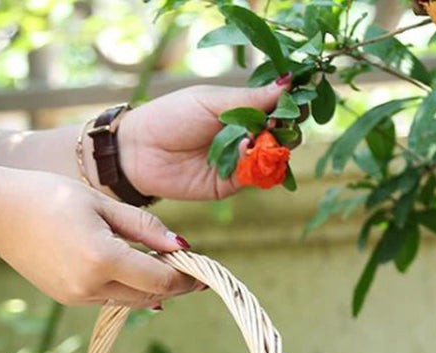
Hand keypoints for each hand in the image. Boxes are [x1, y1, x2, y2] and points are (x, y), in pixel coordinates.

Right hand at [0, 169, 197, 306]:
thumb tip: (182, 247)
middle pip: (148, 297)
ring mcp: (76, 297)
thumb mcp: (103, 204)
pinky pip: (107, 298)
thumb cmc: (50, 195)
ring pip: (128, 300)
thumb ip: (146, 228)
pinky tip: (129, 269)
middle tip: (189, 273)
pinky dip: (124, 287)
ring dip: (148, 289)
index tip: (202, 272)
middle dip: (171, 287)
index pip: (160, 280)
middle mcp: (90, 286)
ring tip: (161, 268)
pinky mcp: (66, 299)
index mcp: (103, 258)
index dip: (185, 279)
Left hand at [116, 77, 292, 200]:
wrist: (139, 151)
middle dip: (286, 130)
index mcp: (243, 112)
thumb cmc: (171, 116)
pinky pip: (253, 177)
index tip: (296, 100)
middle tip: (282, 122)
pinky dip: (257, 165)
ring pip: (272, 159)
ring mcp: (239, 163)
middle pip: (281, 137)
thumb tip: (288, 84)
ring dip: (274, 148)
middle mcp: (245, 137)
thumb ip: (249, 99)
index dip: (289, 107)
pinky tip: (249, 149)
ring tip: (267, 136)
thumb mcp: (211, 101)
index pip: (278, 110)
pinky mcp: (230, 185)